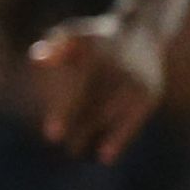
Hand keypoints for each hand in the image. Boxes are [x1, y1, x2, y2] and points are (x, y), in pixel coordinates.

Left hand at [29, 13, 169, 162]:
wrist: (143, 31)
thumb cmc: (96, 39)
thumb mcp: (73, 34)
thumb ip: (53, 46)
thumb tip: (39, 60)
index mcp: (98, 51)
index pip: (80, 87)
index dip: (66, 112)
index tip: (52, 136)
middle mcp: (120, 66)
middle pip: (96, 107)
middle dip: (79, 129)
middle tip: (62, 146)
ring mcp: (137, 80)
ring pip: (112, 116)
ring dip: (93, 135)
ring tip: (74, 151)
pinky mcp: (150, 93)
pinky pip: (134, 120)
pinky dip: (120, 138)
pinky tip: (105, 157)